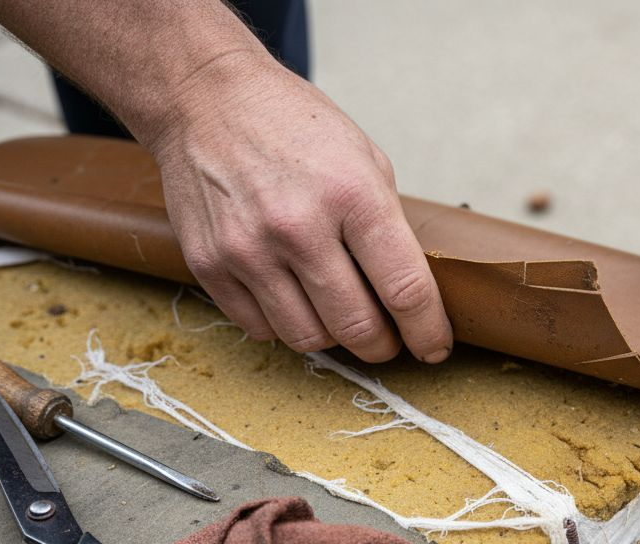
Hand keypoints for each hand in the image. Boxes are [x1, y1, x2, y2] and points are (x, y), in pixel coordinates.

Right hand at [145, 59, 451, 362]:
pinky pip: (260, 329)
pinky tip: (293, 299)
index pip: (405, 289)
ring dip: (333, 337)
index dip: (427, 331)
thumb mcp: (364, 160)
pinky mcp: (210, 265)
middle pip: (358, 327)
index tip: (434, 347)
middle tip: (387, 339)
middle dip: (382, 345)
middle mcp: (299, 227)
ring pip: (308, 338)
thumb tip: (408, 292)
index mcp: (352, 195)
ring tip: (338, 314)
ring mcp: (249, 250)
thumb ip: (387, 226)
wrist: (205, 100)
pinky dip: (284, 325)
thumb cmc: (293, 128)